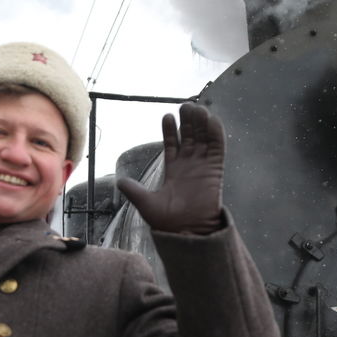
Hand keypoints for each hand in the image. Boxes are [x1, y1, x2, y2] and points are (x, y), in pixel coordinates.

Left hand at [117, 102, 224, 234]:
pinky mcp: (215, 170)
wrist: (185, 231)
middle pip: (190, 137)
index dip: (170, 129)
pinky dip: (216, 133)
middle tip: (185, 105)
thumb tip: (119, 181)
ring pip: (203, 138)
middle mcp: (189, 165)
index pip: (173, 144)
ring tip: (196, 108)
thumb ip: (134, 190)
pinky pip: (217, 148)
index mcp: (173, 170)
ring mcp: (202, 166)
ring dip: (201, 123)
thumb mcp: (146, 203)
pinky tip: (211, 120)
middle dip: (188, 121)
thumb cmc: (167, 221)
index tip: (167, 115)